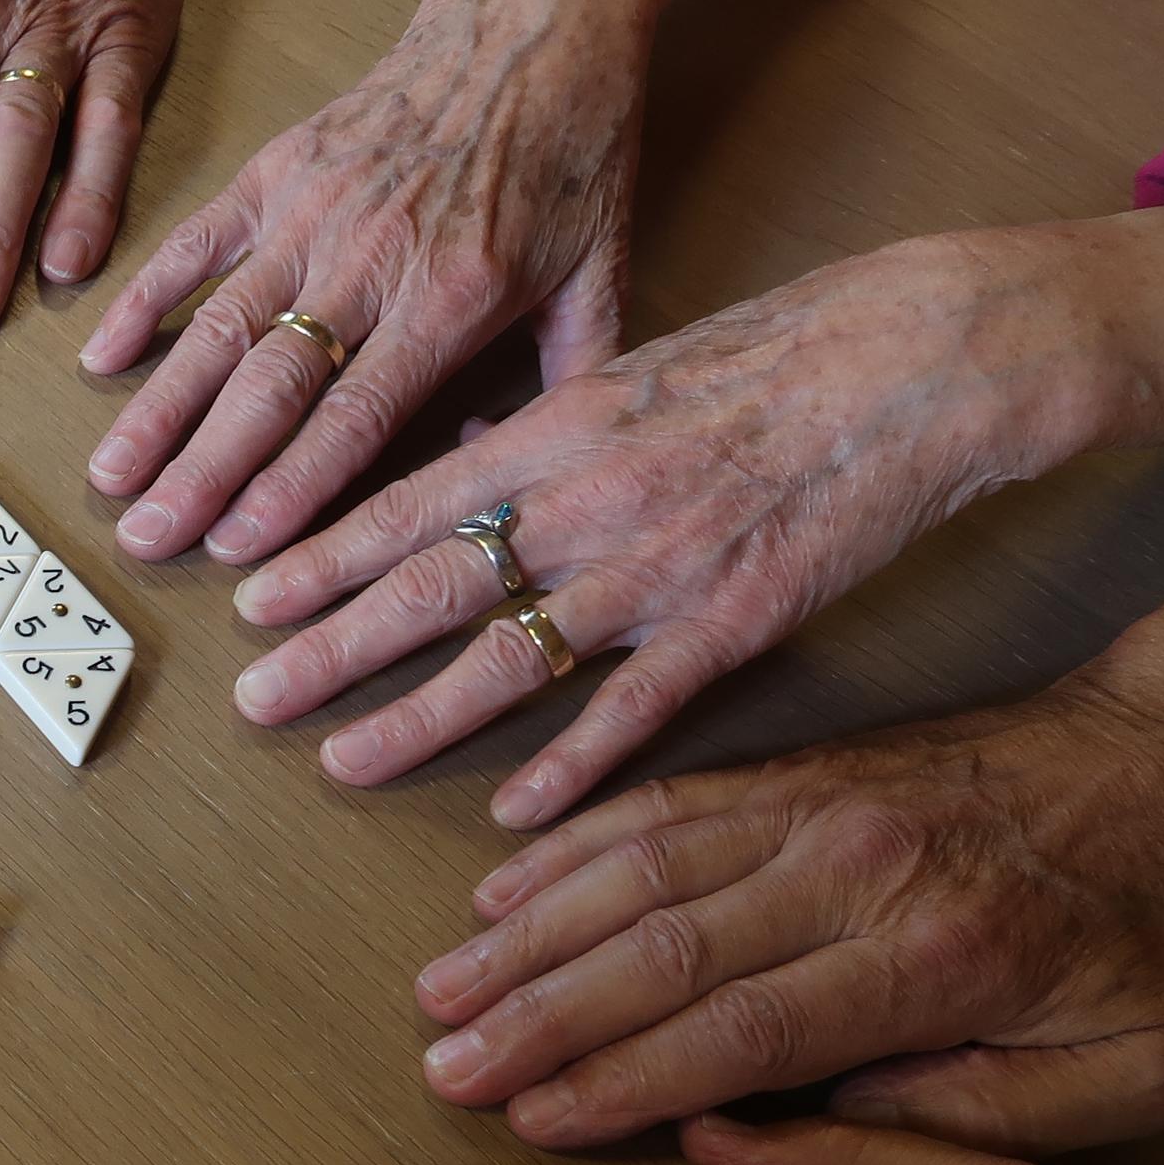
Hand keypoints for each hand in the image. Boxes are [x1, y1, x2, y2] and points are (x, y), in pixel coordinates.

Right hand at [82, 0, 644, 558]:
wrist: (535, 20)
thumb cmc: (572, 150)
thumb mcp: (603, 273)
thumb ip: (568, 382)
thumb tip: (500, 474)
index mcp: (453, 294)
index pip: (354, 416)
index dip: (289, 490)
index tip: (236, 551)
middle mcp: (371, 258)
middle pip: (269, 388)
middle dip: (202, 473)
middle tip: (147, 541)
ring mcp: (314, 211)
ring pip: (219, 327)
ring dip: (160, 409)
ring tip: (112, 477)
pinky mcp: (279, 169)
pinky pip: (197, 244)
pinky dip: (144, 300)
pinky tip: (103, 360)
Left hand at [221, 227, 1110, 828]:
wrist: (918, 359)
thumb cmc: (777, 351)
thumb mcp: (636, 364)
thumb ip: (546, 422)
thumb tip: (470, 453)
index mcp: (557, 428)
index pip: (405, 502)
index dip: (318, 556)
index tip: (245, 597)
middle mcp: (587, 501)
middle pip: (429, 588)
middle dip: (328, 646)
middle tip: (250, 695)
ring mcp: (657, 570)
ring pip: (508, 659)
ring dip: (415, 718)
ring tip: (339, 759)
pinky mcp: (733, 624)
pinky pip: (632, 710)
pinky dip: (570, 767)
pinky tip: (514, 813)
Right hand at [410, 677, 1163, 1151]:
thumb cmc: (1154, 940)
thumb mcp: (1125, 1075)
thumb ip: (973, 1122)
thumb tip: (810, 1139)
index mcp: (937, 957)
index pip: (744, 1031)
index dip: (624, 1081)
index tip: (531, 1127)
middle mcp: (857, 868)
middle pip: (663, 947)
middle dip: (540, 1016)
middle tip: (444, 1068)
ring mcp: (817, 804)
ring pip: (639, 867)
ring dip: (531, 933)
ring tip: (441, 990)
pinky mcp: (796, 767)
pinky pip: (660, 804)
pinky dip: (569, 846)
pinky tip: (499, 893)